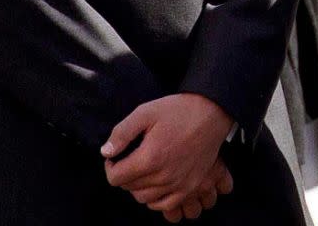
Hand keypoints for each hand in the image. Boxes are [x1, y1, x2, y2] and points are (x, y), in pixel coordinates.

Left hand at [102, 93, 233, 217]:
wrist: (211, 113)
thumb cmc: (179, 110)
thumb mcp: (146, 112)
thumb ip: (122, 132)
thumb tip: (106, 152)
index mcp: (149, 158)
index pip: (115, 177)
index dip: (110, 166)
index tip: (115, 156)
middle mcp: (163, 177)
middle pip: (129, 189)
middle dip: (124, 175)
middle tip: (130, 159)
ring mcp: (178, 185)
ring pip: (144, 199)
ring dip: (138, 186)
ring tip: (143, 169)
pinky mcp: (189, 187)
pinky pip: (164, 206)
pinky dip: (155, 199)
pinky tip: (155, 184)